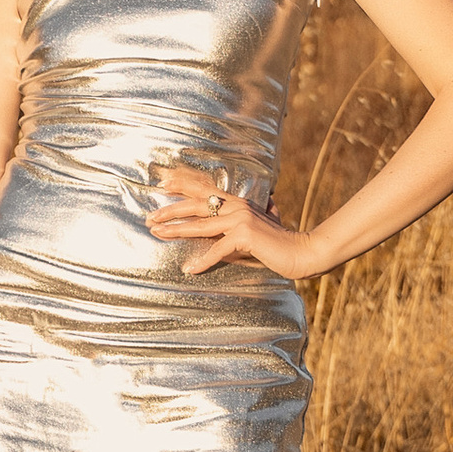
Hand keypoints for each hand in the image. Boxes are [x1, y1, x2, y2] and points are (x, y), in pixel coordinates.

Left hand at [146, 166, 318, 282]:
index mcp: (238, 203)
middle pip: (197, 205)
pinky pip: (218, 249)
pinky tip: (189, 269)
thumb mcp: (253, 232)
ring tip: (157, 233)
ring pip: (202, 224)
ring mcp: (242, 219)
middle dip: (171, 210)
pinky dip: (203, 261)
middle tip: (150, 217)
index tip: (162, 183)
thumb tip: (217, 232)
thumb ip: (235, 228)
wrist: (302, 253)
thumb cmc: (277, 246)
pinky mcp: (245, 235)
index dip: (183, 185)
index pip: (206, 190)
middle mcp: (238, 206)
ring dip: (176, 230)